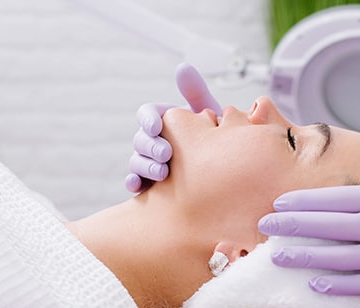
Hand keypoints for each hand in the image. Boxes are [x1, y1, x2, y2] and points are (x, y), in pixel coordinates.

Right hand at [125, 63, 221, 191]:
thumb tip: (182, 68)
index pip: (147, 114)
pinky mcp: (148, 181)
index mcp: (163, 120)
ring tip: (162, 174)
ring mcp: (149, 161)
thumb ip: (195, 93)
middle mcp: (152, 139)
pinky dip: (134, 182)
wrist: (225, 169)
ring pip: (136, 161)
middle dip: (151, 146)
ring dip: (145, 166)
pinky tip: (139, 186)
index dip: (148, 119)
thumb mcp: (209, 115)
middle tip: (167, 154)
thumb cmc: (215, 138)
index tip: (157, 126)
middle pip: (140, 139)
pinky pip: (135, 181)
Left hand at [258, 131, 359, 294]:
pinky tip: (313, 283)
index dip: (300, 201)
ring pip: (333, 256)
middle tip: (262, 225)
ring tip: (276, 256)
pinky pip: (359, 283)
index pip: (331, 198)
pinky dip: (335, 284)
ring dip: (301, 257)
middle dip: (288, 225)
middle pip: (323, 225)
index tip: (277, 202)